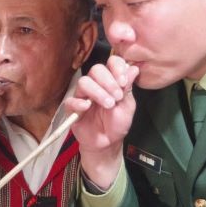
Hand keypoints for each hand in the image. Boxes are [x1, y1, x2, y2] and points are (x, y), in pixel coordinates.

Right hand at [64, 56, 138, 189]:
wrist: (108, 143)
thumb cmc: (117, 123)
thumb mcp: (128, 106)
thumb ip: (128, 88)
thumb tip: (134, 68)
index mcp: (111, 81)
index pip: (111, 63)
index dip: (117, 68)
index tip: (124, 82)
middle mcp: (96, 84)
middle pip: (96, 69)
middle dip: (109, 81)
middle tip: (117, 97)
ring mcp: (82, 95)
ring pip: (84, 82)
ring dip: (97, 92)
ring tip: (108, 105)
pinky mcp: (72, 109)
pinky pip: (70, 101)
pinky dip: (79, 103)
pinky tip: (87, 107)